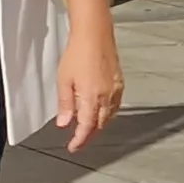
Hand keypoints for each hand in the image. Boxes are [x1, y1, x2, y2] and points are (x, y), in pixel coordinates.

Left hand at [56, 30, 122, 151]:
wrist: (94, 35)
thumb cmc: (77, 53)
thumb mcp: (63, 80)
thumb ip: (65, 104)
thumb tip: (63, 123)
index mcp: (91, 98)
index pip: (86, 127)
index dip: (80, 140)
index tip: (73, 147)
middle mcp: (106, 97)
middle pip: (99, 124)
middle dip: (89, 135)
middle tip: (79, 140)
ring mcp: (115, 90)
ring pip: (108, 116)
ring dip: (98, 125)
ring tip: (88, 129)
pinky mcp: (120, 83)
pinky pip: (115, 106)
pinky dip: (107, 114)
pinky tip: (101, 112)